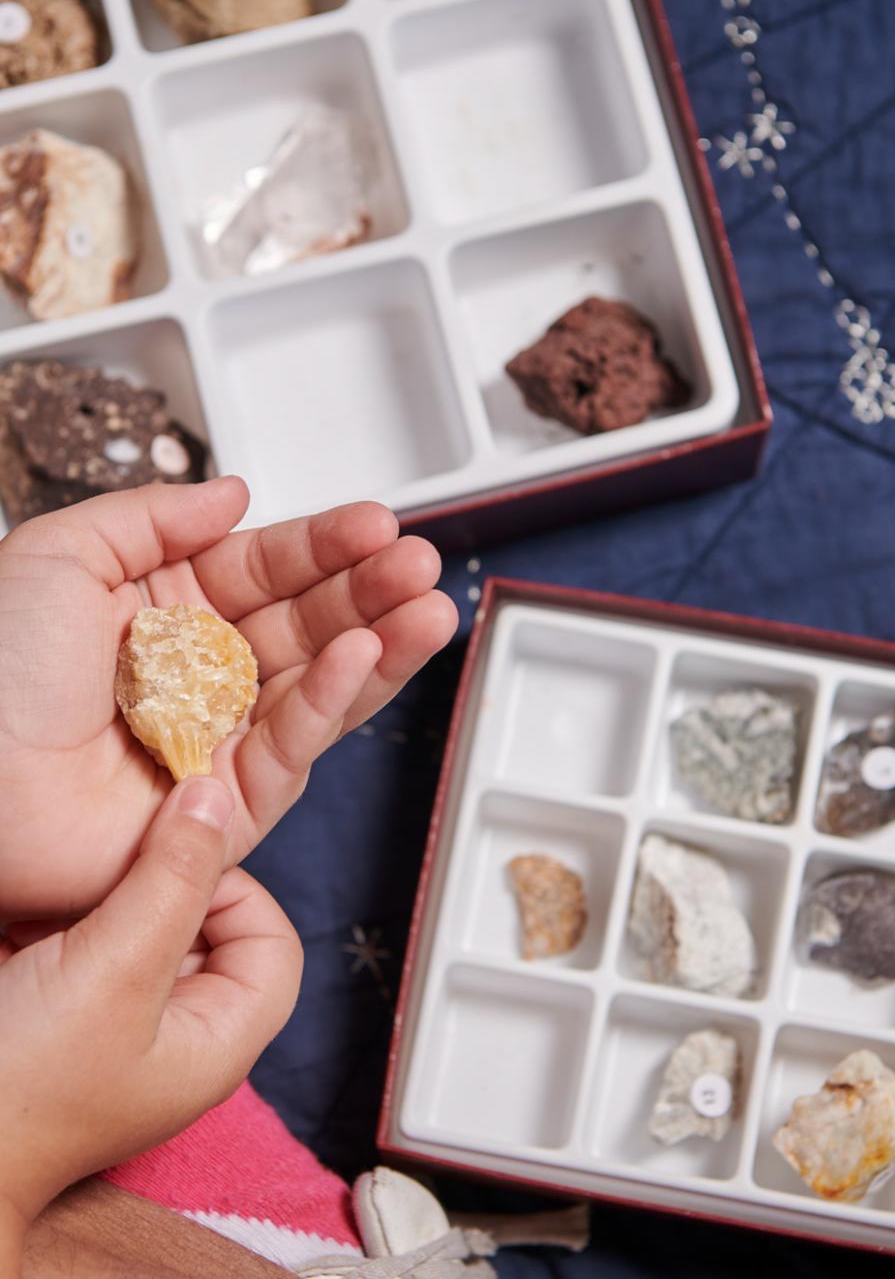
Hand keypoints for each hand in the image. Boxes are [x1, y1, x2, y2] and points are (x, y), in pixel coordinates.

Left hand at [0, 477, 457, 920]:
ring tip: (430, 609)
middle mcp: (197, 672)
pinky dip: (334, 700)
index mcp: (161, 611)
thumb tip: (235, 494)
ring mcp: (217, 737)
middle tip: (418, 563)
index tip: (376, 524)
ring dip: (381, 645)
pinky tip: (367, 654)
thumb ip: (156, 516)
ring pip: (318, 685)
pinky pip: (292, 746)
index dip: (322, 546)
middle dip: (369, 591)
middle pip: (305, 623)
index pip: (264, 569)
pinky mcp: (226, 803)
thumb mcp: (60, 555)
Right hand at [0, 776, 301, 1248]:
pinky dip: (66, 916)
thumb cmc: (23, 1082)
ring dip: (110, 895)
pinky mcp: (66, 1014)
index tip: (177, 855)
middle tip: (116, 860)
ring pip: (143, 928)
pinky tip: (34, 911)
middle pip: (208, 928)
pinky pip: (89, 945)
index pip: (271, 941)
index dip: (235, 887)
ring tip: (71, 890)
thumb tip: (215, 797)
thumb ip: (173, 880)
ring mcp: (120, 1025)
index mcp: (219, 1040)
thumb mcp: (115, 969)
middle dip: (165, 882)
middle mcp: (179, 1034)